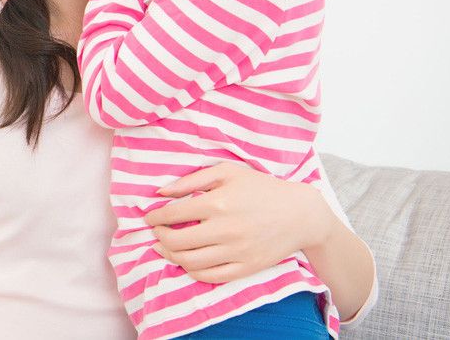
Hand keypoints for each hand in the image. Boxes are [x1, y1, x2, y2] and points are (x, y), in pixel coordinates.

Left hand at [144, 162, 332, 283]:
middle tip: (157, 231)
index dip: (155, 217)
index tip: (149, 217)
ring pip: (189, 262)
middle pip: (176, 242)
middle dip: (159, 237)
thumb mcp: (227, 172)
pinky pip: (210, 276)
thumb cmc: (261, 187)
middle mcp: (225, 230)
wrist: (300, 214)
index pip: (172, 215)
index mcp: (218, 203)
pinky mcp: (246, 267)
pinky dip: (191, 270)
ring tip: (165, 247)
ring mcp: (236, 251)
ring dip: (170, 255)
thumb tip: (160, 192)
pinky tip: (187, 261)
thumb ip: (191, 180)